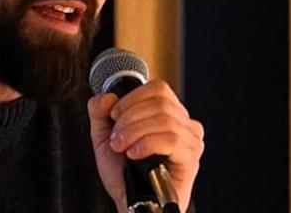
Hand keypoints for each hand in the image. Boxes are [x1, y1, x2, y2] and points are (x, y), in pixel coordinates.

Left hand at [87, 80, 203, 211]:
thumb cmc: (124, 174)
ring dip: (135, 131)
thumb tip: (107, 96)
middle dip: (130, 118)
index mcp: (168, 114)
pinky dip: (148, 144)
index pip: (158, 89)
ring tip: (122, 147)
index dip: (132, 98)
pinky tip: (134, 154)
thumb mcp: (104, 138)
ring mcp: (191, 140)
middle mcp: (184, 124)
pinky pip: (172, 139)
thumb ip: (99, 113)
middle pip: (160, 102)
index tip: (114, 116)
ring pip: (165, 119)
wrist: (133, 204)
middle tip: (116, 138)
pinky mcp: (191, 158)